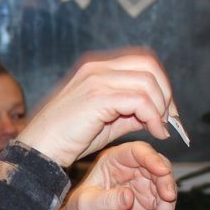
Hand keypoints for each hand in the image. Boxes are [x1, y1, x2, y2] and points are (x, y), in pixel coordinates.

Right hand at [17, 49, 174, 166]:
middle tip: (167, 118)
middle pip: (148, 65)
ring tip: (158, 128)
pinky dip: (153, 117)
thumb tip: (157, 113)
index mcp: (96, 69)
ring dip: (160, 106)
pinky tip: (153, 132)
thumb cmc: (69, 138)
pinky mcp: (98, 97)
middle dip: (165, 92)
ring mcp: (96, 80)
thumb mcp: (107, 121)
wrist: (42, 149)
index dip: (160, 83)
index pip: (141, 61)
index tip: (165, 110)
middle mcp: (96, 68)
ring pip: (147, 82)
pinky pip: (140, 100)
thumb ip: (131, 112)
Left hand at [57, 142, 176, 209]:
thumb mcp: (86, 205)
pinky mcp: (149, 201)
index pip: (137, 151)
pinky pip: (165, 206)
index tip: (162, 171)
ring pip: (166, 186)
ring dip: (168, 203)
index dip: (152, 158)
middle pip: (159, 166)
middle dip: (166, 181)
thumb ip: (106, 200)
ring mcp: (143, 184)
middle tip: (168, 198)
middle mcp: (132, 168)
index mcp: (114, 160)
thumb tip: (128, 196)